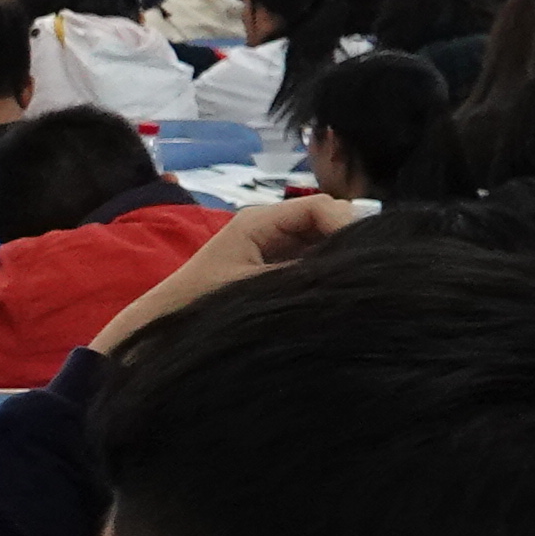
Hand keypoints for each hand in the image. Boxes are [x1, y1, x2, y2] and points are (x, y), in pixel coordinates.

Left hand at [90, 194, 356, 353]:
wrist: (163, 328)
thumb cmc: (200, 304)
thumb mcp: (254, 288)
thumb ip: (301, 276)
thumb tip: (348, 272)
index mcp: (260, 221)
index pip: (321, 207)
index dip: (349, 225)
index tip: (369, 254)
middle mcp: (271, 226)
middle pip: (328, 221)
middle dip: (351, 242)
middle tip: (371, 270)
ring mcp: (276, 245)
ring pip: (326, 241)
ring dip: (343, 257)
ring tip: (361, 281)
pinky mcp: (278, 266)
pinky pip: (316, 260)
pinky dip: (331, 271)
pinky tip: (341, 289)